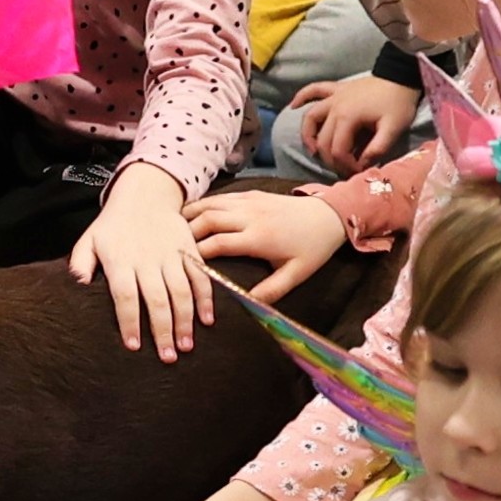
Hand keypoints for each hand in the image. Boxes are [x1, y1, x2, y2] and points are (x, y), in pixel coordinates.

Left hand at [66, 163, 211, 358]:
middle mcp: (147, 259)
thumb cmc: (113, 226)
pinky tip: (206, 321)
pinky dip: (206, 298)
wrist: (144, 195)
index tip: (133, 346)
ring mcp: (171, 254)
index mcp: (120, 261)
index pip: (125, 297)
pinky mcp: (189, 250)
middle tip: (167, 357)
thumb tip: (76, 286)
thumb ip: (80, 264)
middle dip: (162, 330)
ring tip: (185, 346)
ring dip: (185, 320)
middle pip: (157, 299)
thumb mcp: (89, 240)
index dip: (129, 322)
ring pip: (181, 291)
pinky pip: (200, 276)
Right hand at [187, 185, 346, 303]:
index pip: (217, 244)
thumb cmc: (313, 248)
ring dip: (190, 216)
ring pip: (211, 205)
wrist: (330, 215)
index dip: (196, 254)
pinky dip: (203, 205)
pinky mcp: (252, 195)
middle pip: (207, 220)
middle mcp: (250, 217)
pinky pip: (221, 198)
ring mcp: (250, 202)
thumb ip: (272, 290)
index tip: (180, 265)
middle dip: (186, 233)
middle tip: (171, 247)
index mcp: (258, 238)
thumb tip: (248, 305)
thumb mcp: (296, 274)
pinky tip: (192, 214)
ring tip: (173, 229)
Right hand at [286, 72, 420, 175]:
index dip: (346, 165)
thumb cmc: (399, 103)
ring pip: (310, 118)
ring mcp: (333, 97)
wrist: (402, 76)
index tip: (358, 172)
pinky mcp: (336, 88)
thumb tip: (362, 165)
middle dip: (331, 159)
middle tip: (343, 169)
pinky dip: (301, 97)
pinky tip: (293, 106)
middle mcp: (334, 107)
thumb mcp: (394, 129)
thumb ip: (377, 150)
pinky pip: (313, 90)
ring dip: (308, 136)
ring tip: (313, 151)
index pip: (338, 150)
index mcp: (348, 118)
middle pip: (323, 140)